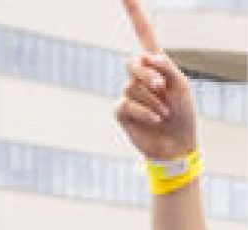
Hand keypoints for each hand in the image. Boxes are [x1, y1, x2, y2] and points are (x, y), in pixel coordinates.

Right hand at [115, 0, 197, 160]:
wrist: (174, 143)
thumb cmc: (182, 112)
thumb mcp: (181, 85)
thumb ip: (166, 68)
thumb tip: (147, 58)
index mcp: (157, 63)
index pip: (143, 33)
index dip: (134, 13)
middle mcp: (141, 75)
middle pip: (132, 62)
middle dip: (146, 75)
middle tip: (161, 87)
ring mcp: (128, 93)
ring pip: (132, 88)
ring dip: (152, 101)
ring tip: (163, 112)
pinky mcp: (121, 112)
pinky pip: (126, 105)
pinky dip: (143, 113)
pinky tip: (155, 119)